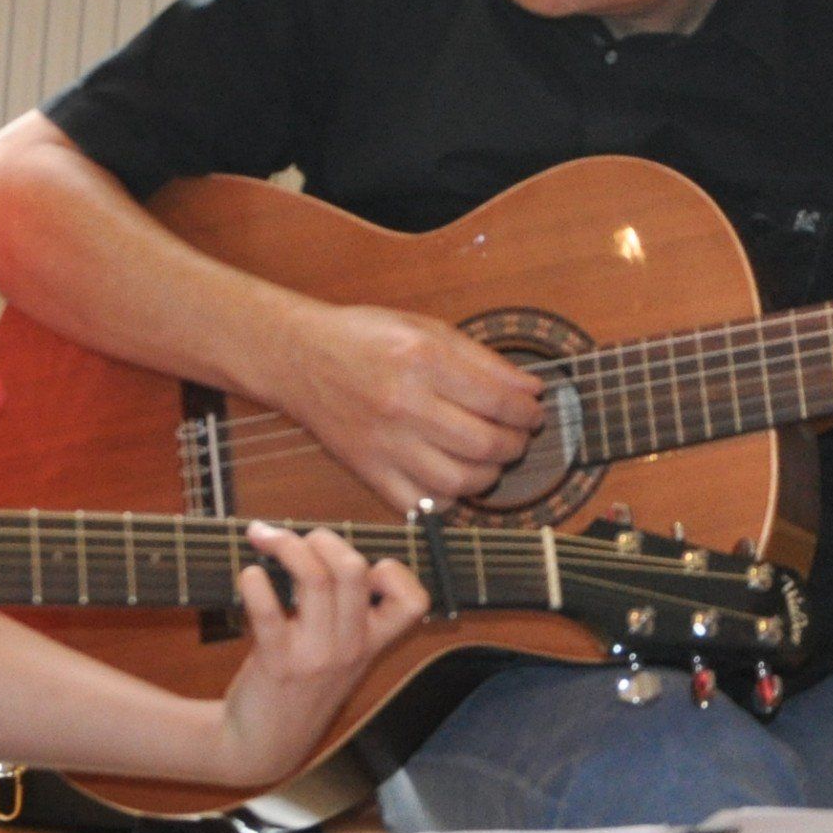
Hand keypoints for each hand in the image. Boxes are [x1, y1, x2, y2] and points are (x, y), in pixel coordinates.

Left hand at [215, 521, 434, 788]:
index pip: (414, 601)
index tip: (362, 565)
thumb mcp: (341, 659)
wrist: (263, 746)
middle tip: (299, 539)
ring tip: (264, 538)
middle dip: (325, 538)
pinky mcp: (277, 662)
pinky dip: (255, 584)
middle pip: (355, 569)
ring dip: (287, 546)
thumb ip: (348, 615)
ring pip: (315, 579)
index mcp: (372, 644)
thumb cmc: (300, 690)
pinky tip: (249, 575)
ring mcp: (315, 656)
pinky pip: (269, 613)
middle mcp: (350, 648)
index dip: (394, 570)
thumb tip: (328, 552)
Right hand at [274, 302, 542, 512]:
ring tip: (492, 458)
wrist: (299, 357)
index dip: (528, 411)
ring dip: (489, 474)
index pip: (498, 400)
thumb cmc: (364, 338)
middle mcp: (403, 403)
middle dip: (516, 443)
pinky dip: (447, 498)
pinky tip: (453, 477)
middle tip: (518, 436)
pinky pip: (421, 504)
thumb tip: (530, 390)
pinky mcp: (368, 470)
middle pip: (484, 443)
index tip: (533, 411)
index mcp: (422, 359)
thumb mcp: (426, 328)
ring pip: (458, 480)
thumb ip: (482, 360)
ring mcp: (384, 443)